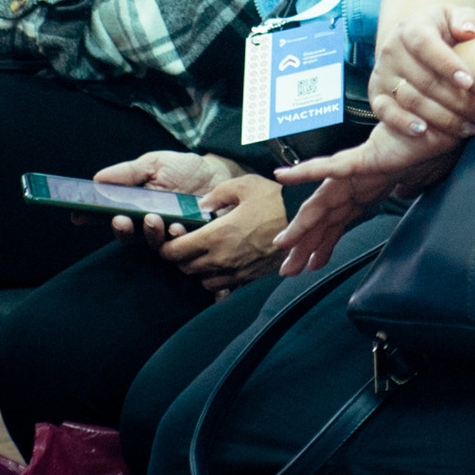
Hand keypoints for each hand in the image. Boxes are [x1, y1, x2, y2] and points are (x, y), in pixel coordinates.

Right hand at [95, 149, 245, 247]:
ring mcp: (168, 234)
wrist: (220, 174)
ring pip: (151, 243)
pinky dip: (176, 236)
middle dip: (121, 230)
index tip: (79, 215)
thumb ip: (129, 172)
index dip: (90, 217)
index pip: (107, 215)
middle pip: (126, 235)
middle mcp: (147, 223)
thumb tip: (98, 178)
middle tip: (122, 220)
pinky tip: (178, 226)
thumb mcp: (155, 163)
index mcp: (134, 206)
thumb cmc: (185, 169)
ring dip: (149, 233)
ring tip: (153, 219)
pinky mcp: (189, 240)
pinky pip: (179, 246)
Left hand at [154, 175, 290, 293]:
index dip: (166, 246)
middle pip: (185, 269)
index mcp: (217, 235)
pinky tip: (224, 265)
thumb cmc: (277, 201)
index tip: (169, 239)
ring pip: (202, 281)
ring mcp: (237, 272)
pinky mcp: (250, 279)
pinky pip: (224, 289)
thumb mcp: (245, 185)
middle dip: (181, 258)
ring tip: (205, 254)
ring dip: (199, 270)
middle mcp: (223, 259)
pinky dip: (217, 280)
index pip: (175, 251)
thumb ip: (217, 194)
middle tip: (186, 243)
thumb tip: (200, 206)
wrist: (308, 223)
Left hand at [272, 121, 462, 274]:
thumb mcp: (418, 180)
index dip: (324, 244)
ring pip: (322, 202)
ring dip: (301, 225)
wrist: (446, 133)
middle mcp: (357, 183)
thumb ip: (406, 188)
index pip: (340, 222)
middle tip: (287, 270)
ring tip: (282, 244)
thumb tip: (403, 193)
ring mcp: (356, 172)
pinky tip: (284, 175)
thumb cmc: (433, 150)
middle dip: (305, 245)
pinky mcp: (361, 159)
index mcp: (368, 190)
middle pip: (325, 219)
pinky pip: (330, 168)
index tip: (311, 265)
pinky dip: (306, 171)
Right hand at [369, 5, 474, 139]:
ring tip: (470, 127)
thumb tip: (469, 32)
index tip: (470, 82)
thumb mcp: (454, 17)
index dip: (448, 65)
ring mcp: (382, 75)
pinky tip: (427, 132)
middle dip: (457, 100)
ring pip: (411, 100)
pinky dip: (404, 124)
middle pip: (424, 80)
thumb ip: (466, 20)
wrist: (412, 43)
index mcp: (410, 29)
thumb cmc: (442, 31)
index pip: (426, 46)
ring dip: (442, 118)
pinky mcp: (377, 96)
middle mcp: (392, 51)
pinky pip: (387, 114)